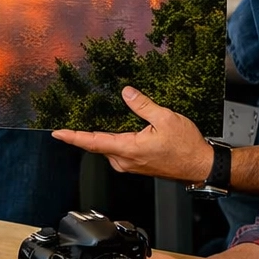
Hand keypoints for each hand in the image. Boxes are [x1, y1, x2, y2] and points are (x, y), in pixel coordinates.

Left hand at [52, 86, 212, 181]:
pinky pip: (116, 152)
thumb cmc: (187, 147)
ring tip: (84, 126)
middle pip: (97, 146)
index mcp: (129, 149)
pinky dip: (109, 142)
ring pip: (107, 150)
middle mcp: (126, 161)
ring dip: (96, 139)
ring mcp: (131, 165)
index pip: (93, 142)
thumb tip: (126, 92)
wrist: (201, 165)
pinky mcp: (136, 165)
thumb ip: (142, 105)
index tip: (58, 133)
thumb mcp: (165, 118)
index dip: (73, 137)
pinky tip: (111, 133)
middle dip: (82, 136)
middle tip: (66, 125)